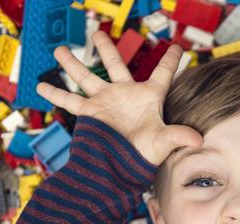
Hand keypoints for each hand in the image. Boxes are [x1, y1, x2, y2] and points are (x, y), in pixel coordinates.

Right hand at [36, 31, 202, 165]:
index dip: (171, 60)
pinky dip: (55, 94)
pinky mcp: (90, 113)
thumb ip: (179, 136)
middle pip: (115, 65)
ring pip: (87, 77)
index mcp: (148, 97)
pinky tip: (40, 86)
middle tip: (97, 34)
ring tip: (59, 49)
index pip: (163, 73)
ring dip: (73, 63)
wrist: (121, 172)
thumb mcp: (163, 143)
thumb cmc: (144, 157)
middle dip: (106, 49)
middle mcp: (125, 95)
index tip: (177, 47)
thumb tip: (199, 140)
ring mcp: (105, 102)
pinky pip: (70, 101)